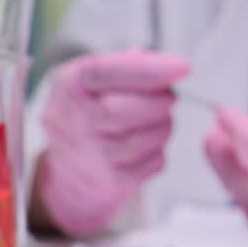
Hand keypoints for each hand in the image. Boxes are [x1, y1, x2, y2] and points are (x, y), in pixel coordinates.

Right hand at [34, 49, 188, 236]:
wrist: (65, 175)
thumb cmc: (85, 119)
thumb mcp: (91, 84)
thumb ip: (123, 67)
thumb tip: (164, 64)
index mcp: (70, 86)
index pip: (107, 71)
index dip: (148, 69)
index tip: (181, 67)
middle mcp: (73, 120)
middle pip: (129, 108)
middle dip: (160, 101)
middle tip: (168, 97)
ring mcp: (90, 155)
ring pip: (147, 137)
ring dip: (163, 126)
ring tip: (155, 121)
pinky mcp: (110, 182)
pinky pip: (154, 161)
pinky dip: (158, 152)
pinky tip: (145, 147)